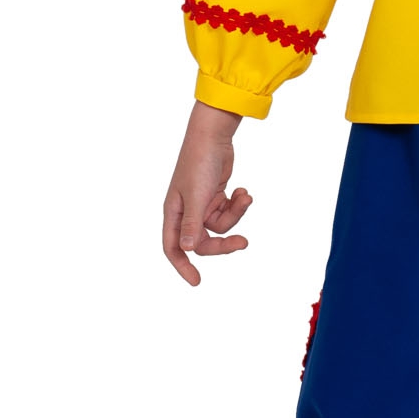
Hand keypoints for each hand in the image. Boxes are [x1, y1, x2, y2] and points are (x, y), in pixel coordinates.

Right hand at [163, 101, 253, 285]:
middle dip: (224, 242)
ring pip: (221, 225)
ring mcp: (201, 204)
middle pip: (203, 241)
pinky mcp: (216, 197)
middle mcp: (185, 212)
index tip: (197, 282)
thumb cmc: (199, 162)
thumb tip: (187, 249)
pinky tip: (243, 191)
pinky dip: (239, 204)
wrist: (214, 136)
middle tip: (244, 243)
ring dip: (236, 214)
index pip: (174, 247)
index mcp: (173, 213)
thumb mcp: (196, 195)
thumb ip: (192, 223)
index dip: (183, 266)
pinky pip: (229, 212)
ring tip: (244, 196)